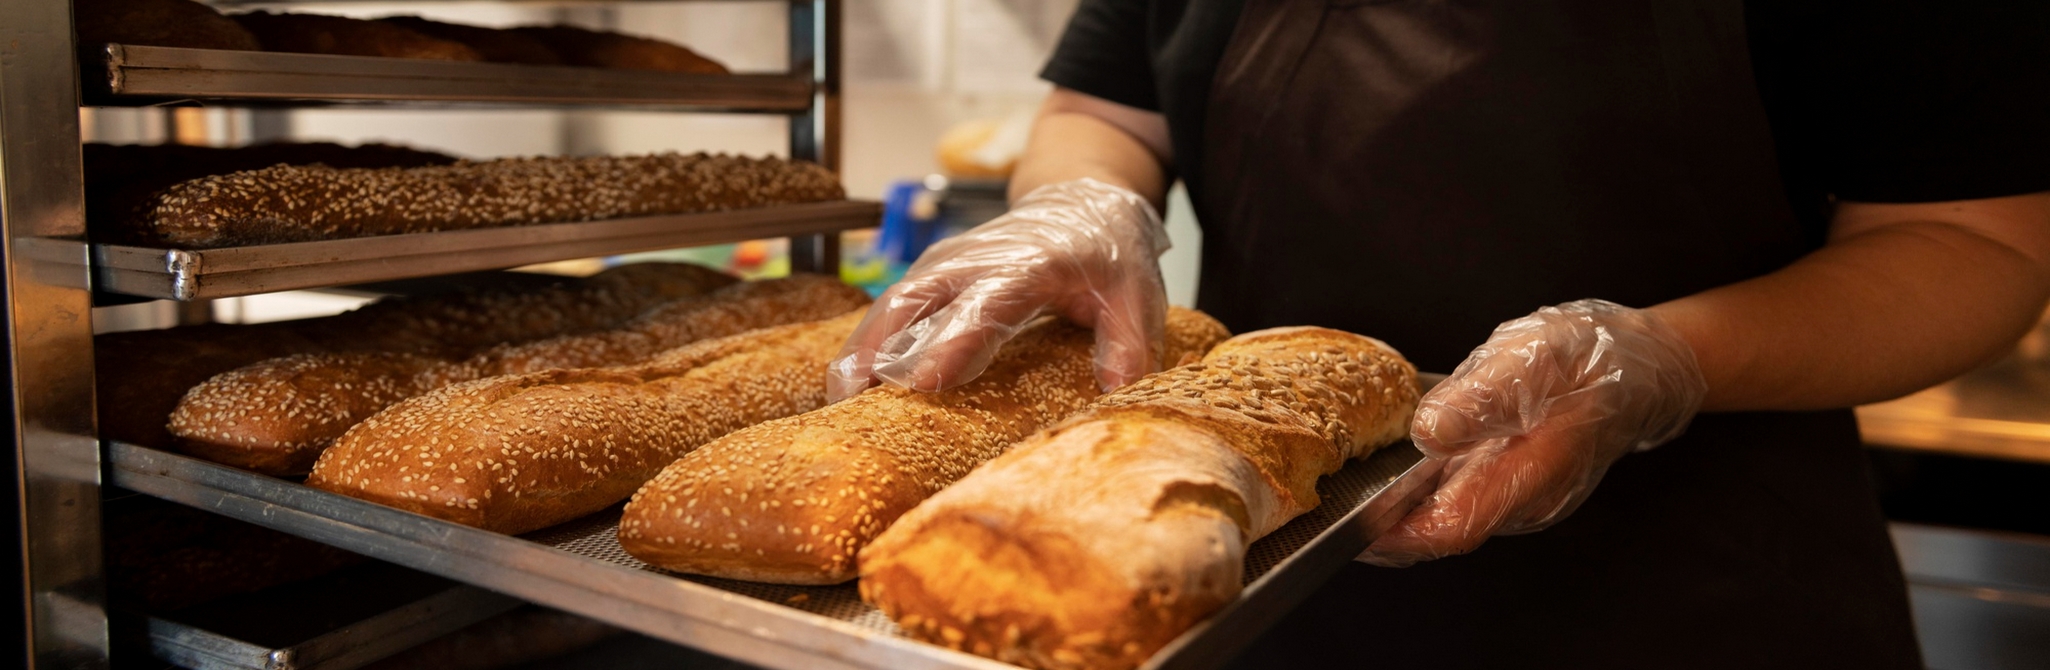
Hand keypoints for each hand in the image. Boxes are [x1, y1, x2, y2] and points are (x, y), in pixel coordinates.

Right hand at [828, 178, 1170, 401]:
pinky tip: (852, 385)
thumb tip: (1122, 390)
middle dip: (878, 348)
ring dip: (861, 348)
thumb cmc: (1108, 253)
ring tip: (839, 401)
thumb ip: (1131, 343)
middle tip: (851, 402)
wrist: (1082, 203)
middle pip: (913, 300)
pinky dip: (868, 343)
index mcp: (1027, 265)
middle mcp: (975, 260)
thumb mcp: (1138, 294)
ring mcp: (947, 264)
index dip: (953, 342)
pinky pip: (892, 308)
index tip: (925, 382)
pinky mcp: (933, 275)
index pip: (984, 305)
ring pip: (891, 303)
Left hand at [1360, 299, 1707, 566]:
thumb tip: (1430, 430)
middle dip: (1386, 528)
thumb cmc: (1591, 360)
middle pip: (1443, 531)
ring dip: (1400, 510)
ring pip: (1450, 516)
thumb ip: (1480, 399)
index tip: (1351, 529)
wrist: (1639, 363)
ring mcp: (1519, 492)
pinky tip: (1393, 470)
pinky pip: (1461, 497)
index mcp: (1527, 475)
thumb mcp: (1531, 361)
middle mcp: (1522, 498)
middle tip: (1330, 509)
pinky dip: (1422, 492)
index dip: (1398, 536)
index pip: (1453, 527)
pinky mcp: (1513, 478)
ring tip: (1348, 492)